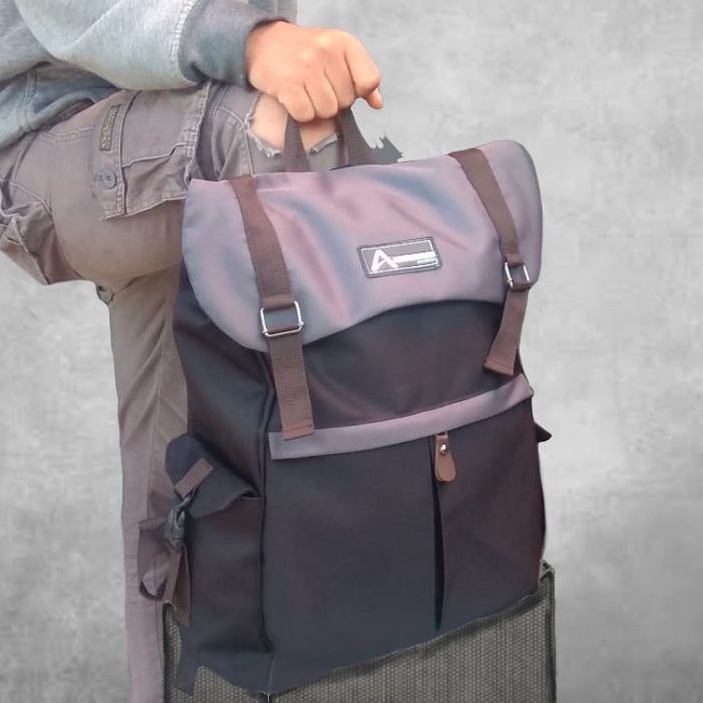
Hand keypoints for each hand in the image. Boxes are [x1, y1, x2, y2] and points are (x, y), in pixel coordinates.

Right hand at [245, 21, 382, 121]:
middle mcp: (326, 50)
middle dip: (334, 100)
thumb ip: (361, 78)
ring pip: (327, 111)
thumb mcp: (338, 56)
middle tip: (318, 86)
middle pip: (346, 101)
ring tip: (306, 92)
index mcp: (344, 42)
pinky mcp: (287, 83)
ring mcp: (306, 66)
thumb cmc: (307, 53)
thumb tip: (377, 103)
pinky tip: (294, 98)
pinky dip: (301, 113)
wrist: (265, 43)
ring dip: (317, 109)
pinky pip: (306, 114)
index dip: (358, 91)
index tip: (343, 85)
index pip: (369, 80)